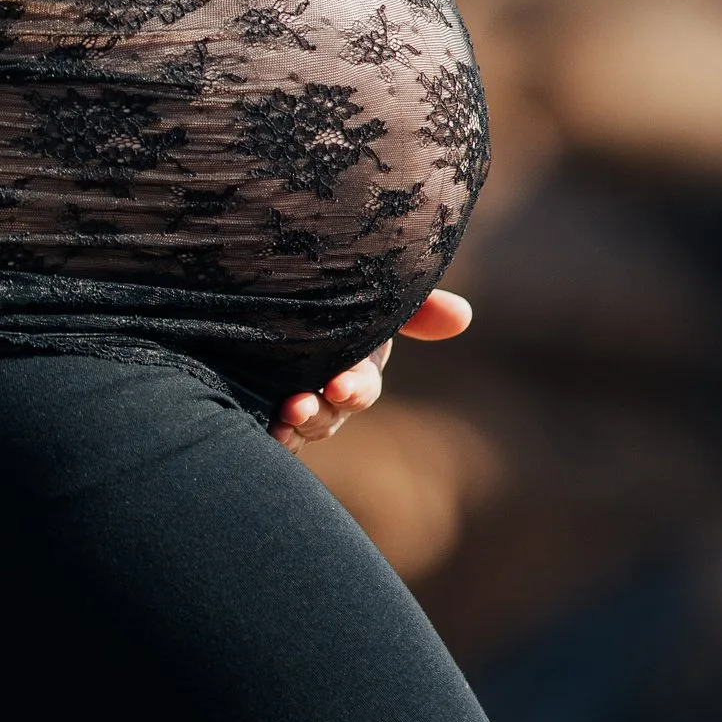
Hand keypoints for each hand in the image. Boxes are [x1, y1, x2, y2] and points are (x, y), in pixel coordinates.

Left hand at [273, 289, 472, 451]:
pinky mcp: (258, 405)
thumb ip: (414, 305)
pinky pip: (272, 435)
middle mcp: (326, 386)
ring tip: (281, 414)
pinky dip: (272, 436)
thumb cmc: (326, 287)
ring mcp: (293, 399)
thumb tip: (464, 316)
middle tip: (299, 405)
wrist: (256, 286)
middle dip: (321, 413)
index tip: (338, 387)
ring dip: (296, 424)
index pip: (361, 385)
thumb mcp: (371, 293)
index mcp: (354, 360)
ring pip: (302, 426)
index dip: (354, 389)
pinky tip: (262, 430)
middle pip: (331, 413)